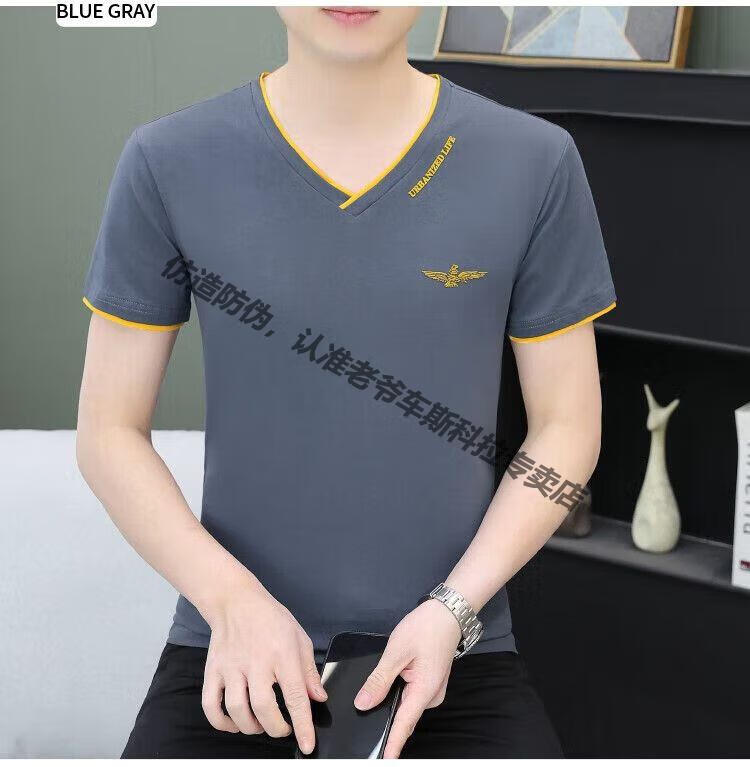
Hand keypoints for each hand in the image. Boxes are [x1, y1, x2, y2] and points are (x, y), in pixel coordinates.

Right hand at [201, 583, 326, 754]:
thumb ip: (309, 671)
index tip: (307, 744)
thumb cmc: (270, 618)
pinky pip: (211, 705)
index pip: (295, 696)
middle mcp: (256, 661)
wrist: (237, 601)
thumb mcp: (299, 638)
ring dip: (251, 727)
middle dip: (276, 729)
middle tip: (283, 729)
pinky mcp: (214, 670)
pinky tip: (234, 723)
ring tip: (261, 725)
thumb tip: (318, 698)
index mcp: (282, 653)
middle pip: (264, 708)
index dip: (303, 725)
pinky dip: (221, 722)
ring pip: (237, 710)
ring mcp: (232, 666)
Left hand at [354, 598, 461, 757]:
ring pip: (407, 705)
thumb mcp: (396, 652)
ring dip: (393, 703)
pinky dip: (400, 694)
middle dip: (386, 719)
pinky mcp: (431, 682)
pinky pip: (412, 695)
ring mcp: (433, 689)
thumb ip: (379, 680)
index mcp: (425, 690)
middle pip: (404, 716)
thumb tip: (363, 703)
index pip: (404, 724)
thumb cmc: (425, 627)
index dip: (392, 744)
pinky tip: (392, 680)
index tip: (384, 760)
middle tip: (367, 711)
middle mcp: (432, 695)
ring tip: (380, 687)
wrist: (448, 612)